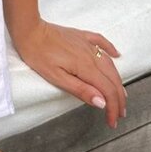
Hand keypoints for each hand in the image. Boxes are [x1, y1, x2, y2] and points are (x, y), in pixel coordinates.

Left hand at [11, 19, 125, 127]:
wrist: (29, 30)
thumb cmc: (38, 54)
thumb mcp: (56, 77)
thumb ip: (80, 90)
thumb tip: (101, 102)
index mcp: (86, 66)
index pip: (107, 91)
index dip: (113, 108)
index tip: (112, 121)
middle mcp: (91, 54)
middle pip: (113, 79)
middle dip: (119, 99)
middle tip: (119, 114)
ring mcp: (86, 44)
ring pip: (110, 63)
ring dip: (117, 80)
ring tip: (121, 95)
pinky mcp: (80, 36)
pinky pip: (101, 42)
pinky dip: (111, 50)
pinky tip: (116, 55)